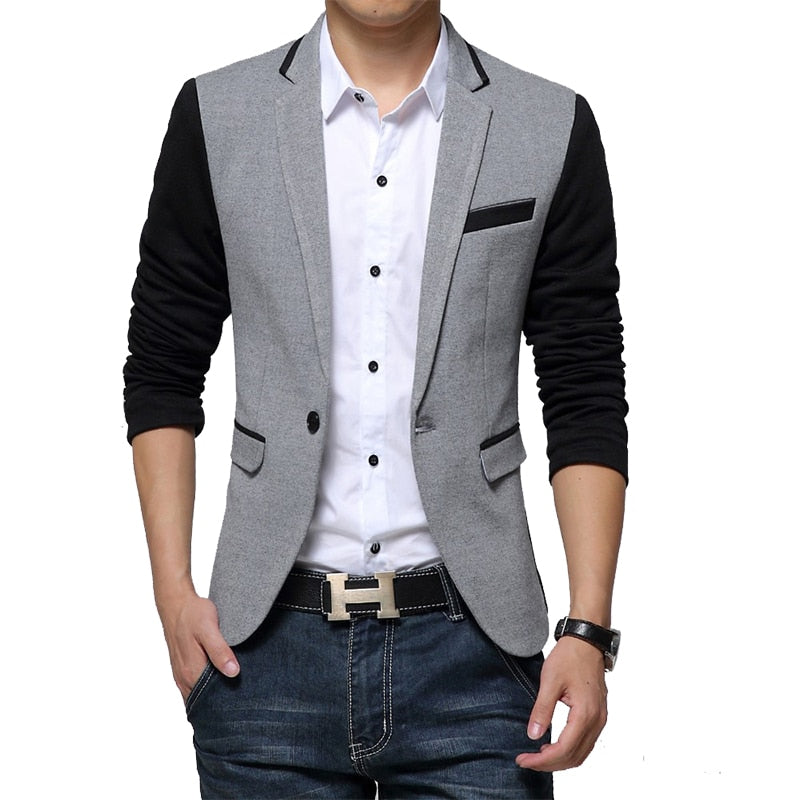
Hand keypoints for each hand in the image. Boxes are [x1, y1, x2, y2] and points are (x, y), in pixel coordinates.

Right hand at [159, 592, 239, 700]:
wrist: (176, 604)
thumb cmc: (193, 614)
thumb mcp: (209, 629)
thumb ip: (219, 651)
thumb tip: (233, 672)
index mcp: (191, 671)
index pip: (212, 699)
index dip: (228, 701)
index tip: (244, 699)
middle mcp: (184, 678)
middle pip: (206, 700)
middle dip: (223, 701)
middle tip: (245, 696)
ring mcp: (181, 675)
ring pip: (200, 695)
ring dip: (215, 695)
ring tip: (236, 691)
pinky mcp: (182, 669)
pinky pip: (195, 687)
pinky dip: (207, 688)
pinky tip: (221, 681)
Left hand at [516, 635, 607, 770]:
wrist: (587, 642)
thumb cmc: (569, 657)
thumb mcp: (550, 681)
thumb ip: (542, 709)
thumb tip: (533, 735)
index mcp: (585, 714)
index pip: (564, 749)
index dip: (542, 760)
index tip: (523, 760)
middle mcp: (597, 721)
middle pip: (574, 757)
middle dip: (549, 764)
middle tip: (526, 761)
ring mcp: (600, 719)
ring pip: (582, 753)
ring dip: (560, 760)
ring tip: (536, 756)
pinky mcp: (598, 715)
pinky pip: (586, 743)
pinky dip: (569, 751)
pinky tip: (552, 746)